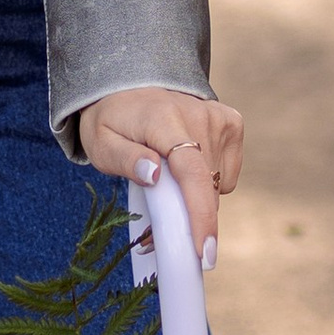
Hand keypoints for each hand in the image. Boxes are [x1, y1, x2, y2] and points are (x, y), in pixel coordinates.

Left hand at [78, 87, 241, 265]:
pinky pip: (227, 174)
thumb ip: (125, 160)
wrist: (129, 84)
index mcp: (163, 120)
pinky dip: (209, 180)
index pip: (191, 172)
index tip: (203, 251)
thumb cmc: (113, 122)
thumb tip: (153, 175)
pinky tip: (186, 163)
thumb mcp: (101, 144)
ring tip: (167, 177)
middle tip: (156, 217)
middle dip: (186, 214)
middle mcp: (198, 114)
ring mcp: (219, 117)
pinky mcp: (232, 122)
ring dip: (195, 196)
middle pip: (205, 188)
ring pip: (217, 185)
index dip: (201, 215)